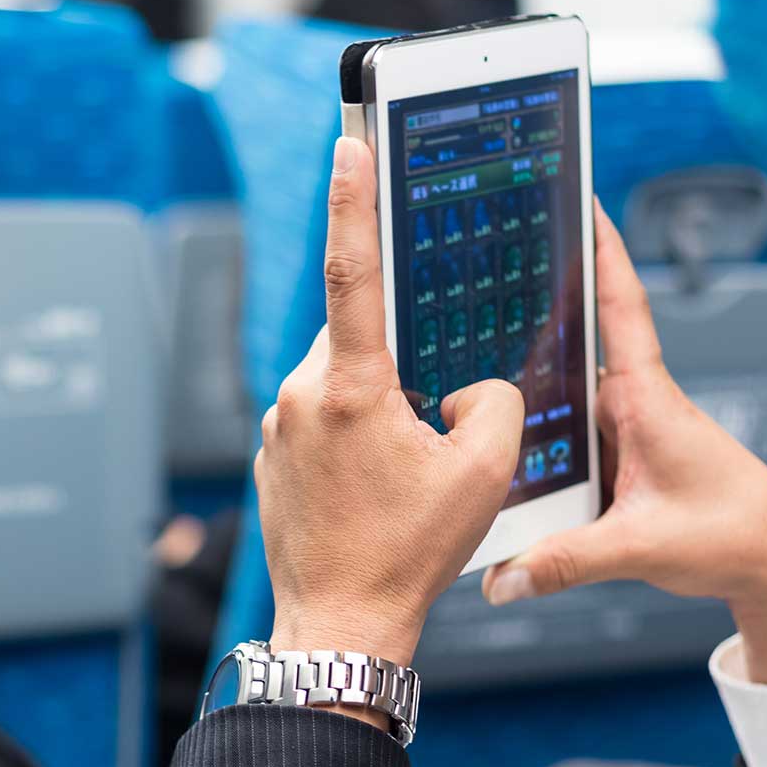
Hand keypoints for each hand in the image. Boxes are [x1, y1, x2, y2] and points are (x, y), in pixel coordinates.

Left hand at [255, 137, 523, 694]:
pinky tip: (378, 487)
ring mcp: (280, 427)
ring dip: (380, 403)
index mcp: (351, 388)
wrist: (340, 625)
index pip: (351, 270)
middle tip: (430, 421)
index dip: (351, 199)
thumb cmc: (408, 554)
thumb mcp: (485, 474)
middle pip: (360, 337)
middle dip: (401, 360)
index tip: (347, 141)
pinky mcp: (273, 455)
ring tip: (404, 473)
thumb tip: (469, 387)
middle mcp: (301, 395)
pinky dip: (355, 434)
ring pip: (342, 379)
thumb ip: (493, 401)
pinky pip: (322, 417)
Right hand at [480, 201, 766, 684]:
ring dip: (526, 397)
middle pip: (569, 350)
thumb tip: (500, 580)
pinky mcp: (622, 458)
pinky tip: (502, 456)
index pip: (621, 305)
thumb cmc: (730, 536)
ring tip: (468, 391)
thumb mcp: (640, 549)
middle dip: (525, 321)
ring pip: (562, 400)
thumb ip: (565, 563)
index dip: (602, 247)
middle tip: (471, 290)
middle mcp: (635, 403)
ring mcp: (626, 430)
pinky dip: (539, 440)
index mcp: (648, 398)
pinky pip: (569, 437)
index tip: (580, 195)